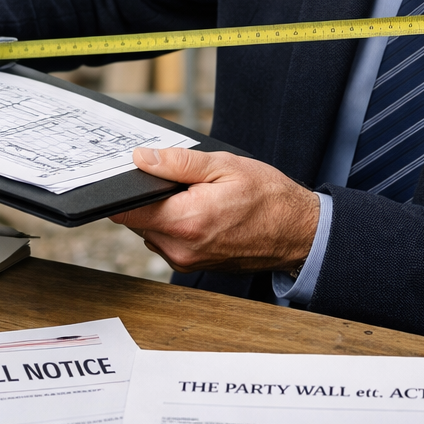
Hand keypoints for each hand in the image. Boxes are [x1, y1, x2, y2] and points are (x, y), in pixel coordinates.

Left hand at [110, 148, 320, 272]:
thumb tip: (142, 158)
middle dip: (151, 198)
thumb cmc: (268, 198)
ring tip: (195, 196)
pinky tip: (200, 212)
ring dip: (163, 212)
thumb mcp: (225, 166)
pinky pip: (168, 241)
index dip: (126, 190)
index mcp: (186, 221)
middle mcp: (180, 248)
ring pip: (151, 231)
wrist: (297, 233)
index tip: (134, 176)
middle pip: (137, 220)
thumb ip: (178, 163)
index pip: (127, 211)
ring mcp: (185, 261)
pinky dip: (176, 225)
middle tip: (179, 181)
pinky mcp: (191, 265)